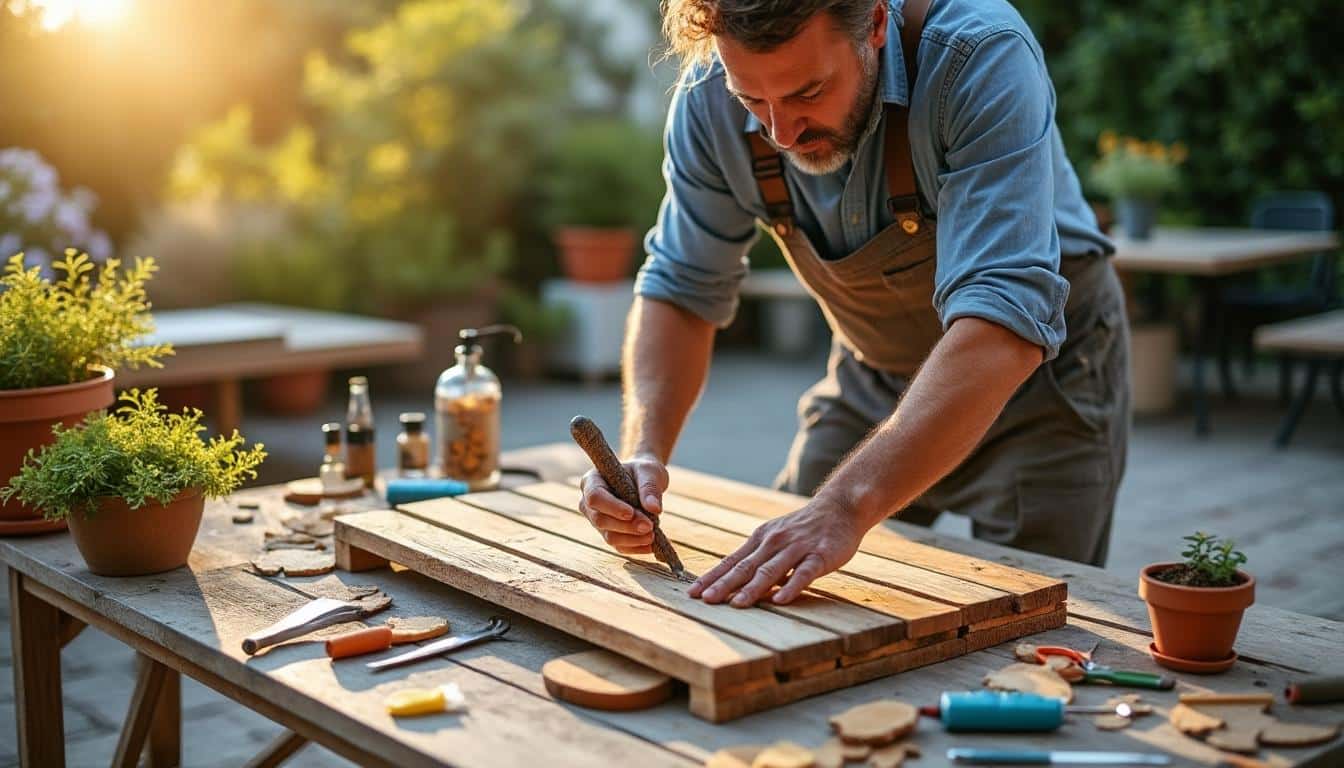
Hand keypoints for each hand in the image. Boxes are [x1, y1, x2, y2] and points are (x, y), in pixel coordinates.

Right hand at [578, 455, 668, 554]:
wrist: (645, 479)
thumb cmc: (643, 471)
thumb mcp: (649, 471)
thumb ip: (650, 487)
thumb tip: (654, 509)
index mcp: (592, 481)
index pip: (595, 497)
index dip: (611, 507)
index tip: (631, 513)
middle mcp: (589, 503)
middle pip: (600, 520)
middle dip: (626, 526)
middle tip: (650, 526)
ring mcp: (597, 521)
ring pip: (609, 536)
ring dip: (632, 539)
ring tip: (652, 535)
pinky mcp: (609, 533)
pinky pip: (619, 546)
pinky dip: (635, 547)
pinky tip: (651, 545)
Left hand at [688, 494, 863, 606]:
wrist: (840, 507)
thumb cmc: (804, 528)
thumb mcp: (776, 538)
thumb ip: (758, 560)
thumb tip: (735, 584)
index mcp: (760, 539)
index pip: (731, 561)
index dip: (712, 577)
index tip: (692, 592)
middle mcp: (774, 542)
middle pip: (745, 567)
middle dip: (723, 585)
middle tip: (705, 601)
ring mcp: (797, 548)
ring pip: (771, 571)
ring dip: (752, 588)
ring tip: (737, 604)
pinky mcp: (820, 555)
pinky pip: (804, 572)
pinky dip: (792, 586)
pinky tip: (782, 600)